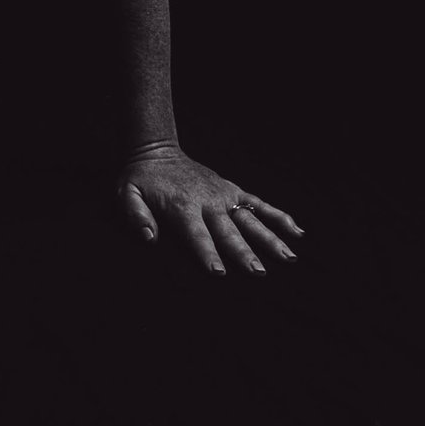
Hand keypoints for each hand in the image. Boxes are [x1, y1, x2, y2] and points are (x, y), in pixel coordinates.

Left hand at [119, 141, 302, 274]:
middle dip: (243, 253)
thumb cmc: (141, 180)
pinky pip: (260, 204)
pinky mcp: (234, 191)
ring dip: (270, 239)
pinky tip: (298, 232)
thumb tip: (148, 238)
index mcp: (181, 207)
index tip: (219, 273)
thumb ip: (135, 215)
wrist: (156, 152)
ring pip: (250, 220)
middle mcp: (207, 202)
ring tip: (289, 258)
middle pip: (228, 232)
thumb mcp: (126, 194)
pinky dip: (279, 216)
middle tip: (258, 273)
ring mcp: (224, 196)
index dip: (207, 254)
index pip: (196, 235)